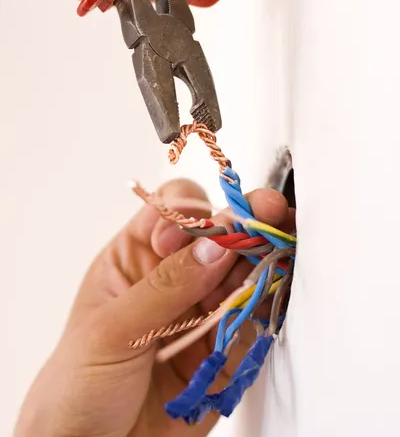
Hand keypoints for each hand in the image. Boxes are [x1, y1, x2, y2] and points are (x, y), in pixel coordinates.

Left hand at [15, 179, 292, 436]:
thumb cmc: (77, 386)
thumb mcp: (113, 329)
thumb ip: (166, 286)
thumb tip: (217, 245)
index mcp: (136, 259)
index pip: (171, 214)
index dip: (191, 213)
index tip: (201, 234)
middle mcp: (173, 279)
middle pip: (216, 236)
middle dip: (244, 222)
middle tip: (271, 212)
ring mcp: (200, 311)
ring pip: (241, 271)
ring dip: (262, 259)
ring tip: (278, 252)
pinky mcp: (223, 347)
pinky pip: (252, 317)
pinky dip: (268, 302)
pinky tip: (276, 291)